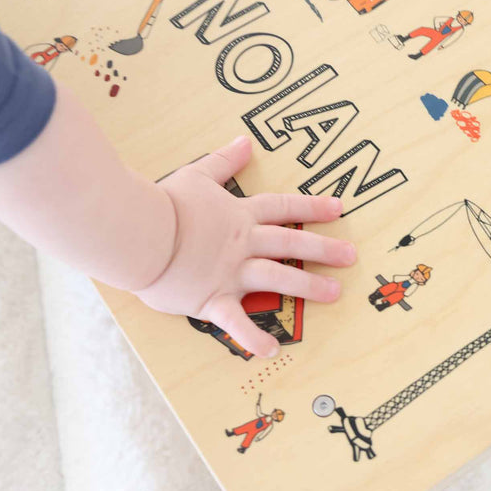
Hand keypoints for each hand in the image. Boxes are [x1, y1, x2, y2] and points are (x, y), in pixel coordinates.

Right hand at [133, 136, 355, 357]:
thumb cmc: (165, 203)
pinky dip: (252, 337)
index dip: (312, 206)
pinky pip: (236, 322)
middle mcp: (242, 244)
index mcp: (239, 216)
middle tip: (351, 256)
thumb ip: (224, 160)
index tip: (339, 208)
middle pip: (289, 243)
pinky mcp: (212, 298)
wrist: (138, 231)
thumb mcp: (197, 174)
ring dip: (307, 286)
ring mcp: (230, 272)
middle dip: (323, 248)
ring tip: (334, 293)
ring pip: (276, 277)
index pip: (283, 208)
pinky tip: (272, 350)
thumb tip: (246, 141)